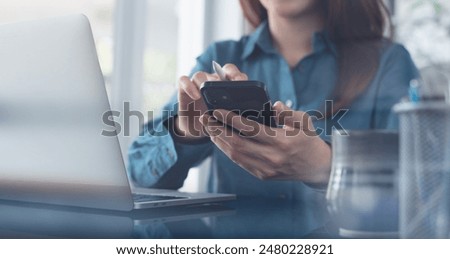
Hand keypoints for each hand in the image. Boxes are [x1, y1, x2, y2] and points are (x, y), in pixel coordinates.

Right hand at [175, 64, 247, 140]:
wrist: (195, 129)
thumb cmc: (214, 122)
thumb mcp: (225, 119)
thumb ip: (234, 113)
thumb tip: (248, 115)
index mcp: (226, 85)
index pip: (234, 74)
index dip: (239, 76)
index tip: (244, 84)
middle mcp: (213, 81)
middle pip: (221, 69)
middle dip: (229, 73)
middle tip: (234, 82)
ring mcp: (197, 83)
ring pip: (200, 75)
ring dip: (204, 82)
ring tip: (208, 92)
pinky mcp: (184, 88)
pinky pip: (184, 81)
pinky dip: (189, 86)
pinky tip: (196, 96)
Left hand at [199, 101, 331, 184]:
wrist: (316, 168)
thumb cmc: (308, 140)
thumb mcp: (305, 122)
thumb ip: (288, 112)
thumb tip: (274, 106)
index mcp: (281, 141)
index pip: (250, 129)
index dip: (230, 119)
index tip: (217, 110)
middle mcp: (271, 157)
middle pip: (236, 143)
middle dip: (217, 130)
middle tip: (205, 118)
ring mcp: (265, 169)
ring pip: (235, 155)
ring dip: (219, 141)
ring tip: (209, 128)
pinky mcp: (262, 175)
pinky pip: (240, 162)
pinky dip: (228, 151)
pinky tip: (221, 141)